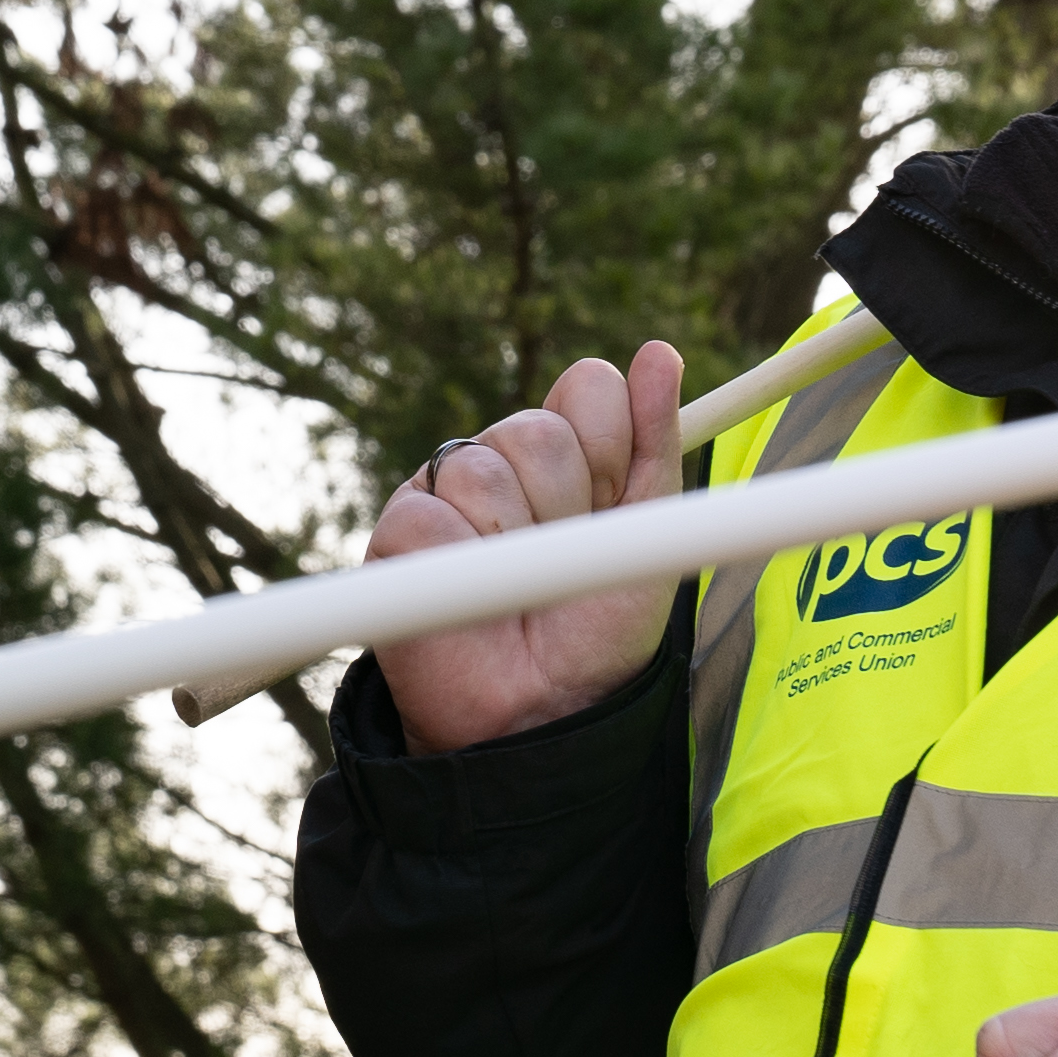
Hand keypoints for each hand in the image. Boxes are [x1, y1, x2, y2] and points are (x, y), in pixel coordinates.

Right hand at [361, 343, 685, 755]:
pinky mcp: (398, 532)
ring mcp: (446, 491)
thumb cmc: (598, 624)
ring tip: (519, 589)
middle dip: (569, 503)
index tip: (615, 501)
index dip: (611, 444)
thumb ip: (655, 441)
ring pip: (483, 470)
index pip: (589, 387)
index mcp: (566, 450)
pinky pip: (431, 516)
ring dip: (516, 541)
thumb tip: (659, 351)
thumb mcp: (647, 532)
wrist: (544, 705)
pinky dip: (462, 565)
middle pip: (538, 429)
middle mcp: (503, 459)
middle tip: (566, 558)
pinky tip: (471, 598)